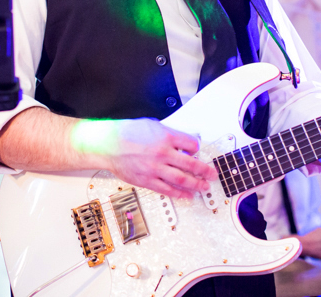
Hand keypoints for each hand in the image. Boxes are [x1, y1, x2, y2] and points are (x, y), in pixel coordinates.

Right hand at [94, 118, 215, 198]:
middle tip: (212, 174)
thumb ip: (169, 133)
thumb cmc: (127, 132)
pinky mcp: (148, 180)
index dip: (196, 148)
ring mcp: (155, 168)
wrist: (108, 144)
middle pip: (191, 164)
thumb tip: (182, 140)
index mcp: (166, 137)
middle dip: (204, 170)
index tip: (198, 151)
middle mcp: (163, 153)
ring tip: (204, 187)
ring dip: (196, 184)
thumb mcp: (153, 125)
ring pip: (182, 179)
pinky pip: (167, 189)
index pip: (191, 144)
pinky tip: (187, 195)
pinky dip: (179, 193)